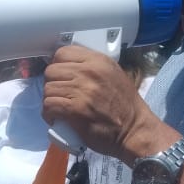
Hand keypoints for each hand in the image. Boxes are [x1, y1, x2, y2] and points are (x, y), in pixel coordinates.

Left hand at [42, 46, 170, 163]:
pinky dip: (48, 113)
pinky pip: (49, 105)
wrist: (135, 130)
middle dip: (52, 84)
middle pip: (52, 71)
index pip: (63, 53)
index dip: (57, 66)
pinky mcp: (75, 109)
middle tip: (58, 95)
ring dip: (49, 100)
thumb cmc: (125, 105)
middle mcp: (89, 72)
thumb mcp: (113, 74)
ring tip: (57, 109)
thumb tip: (69, 67)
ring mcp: (82, 90)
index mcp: (98, 61)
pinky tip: (55, 118)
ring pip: (48, 89)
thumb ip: (92, 67)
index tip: (60, 77)